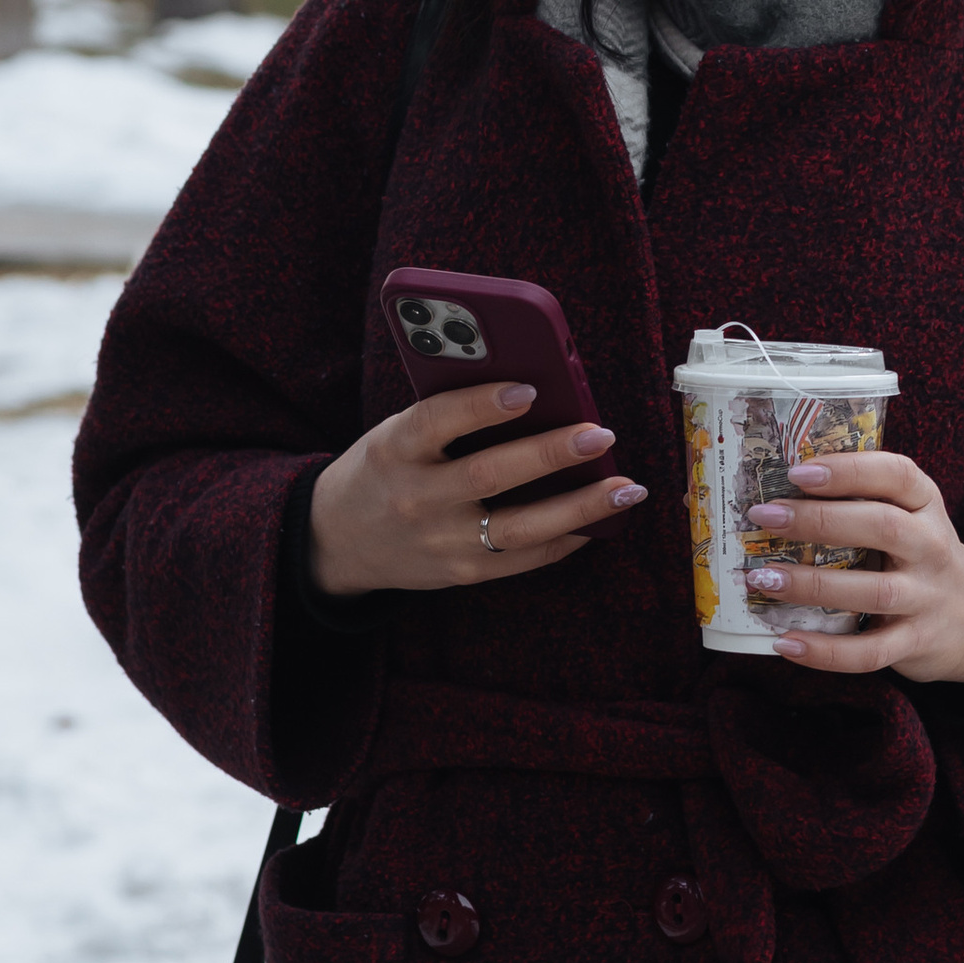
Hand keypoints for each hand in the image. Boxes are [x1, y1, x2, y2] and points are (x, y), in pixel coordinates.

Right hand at [308, 382, 646, 596]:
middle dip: (550, 454)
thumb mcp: (395, 432)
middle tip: (600, 434)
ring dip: (579, 507)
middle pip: (488, 476)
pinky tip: (600, 520)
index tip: (529, 390)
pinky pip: (524, 559)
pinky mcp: (461, 573)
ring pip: (518, 528)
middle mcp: (415, 499)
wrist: (337, 540)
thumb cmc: (383, 468)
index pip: (436, 422)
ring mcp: (440, 542)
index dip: (482, 405)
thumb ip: (448, 414)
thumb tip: (529, 390)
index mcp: (393, 449)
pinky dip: (566, 538)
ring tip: (626, 486)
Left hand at [742, 454, 963, 683]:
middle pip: (881, 527)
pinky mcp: (916, 642)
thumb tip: (780, 493)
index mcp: (926, 505)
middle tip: (764, 517)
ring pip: (872, 591)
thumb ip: (865, 501)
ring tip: (764, 580)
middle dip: (818, 520)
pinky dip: (825, 651)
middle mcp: (932, 547)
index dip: (849, 470)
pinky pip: (869, 651)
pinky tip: (786, 643)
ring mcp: (927, 598)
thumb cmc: (921, 557)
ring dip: (812, 585)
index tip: (799, 471)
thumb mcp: (912, 518)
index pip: (897, 476)